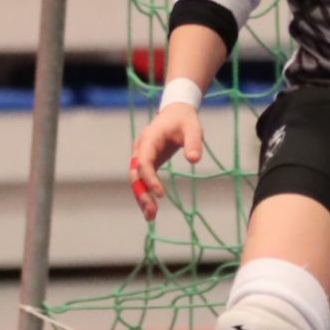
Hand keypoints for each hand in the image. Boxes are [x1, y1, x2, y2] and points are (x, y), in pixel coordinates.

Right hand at [129, 103, 203, 219]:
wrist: (176, 112)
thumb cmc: (185, 120)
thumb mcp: (193, 128)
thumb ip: (194, 142)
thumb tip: (193, 160)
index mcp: (149, 139)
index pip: (143, 162)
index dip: (150, 179)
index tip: (161, 194)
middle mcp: (141, 149)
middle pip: (135, 174)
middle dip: (142, 193)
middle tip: (152, 212)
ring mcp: (142, 156)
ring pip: (136, 180)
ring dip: (142, 198)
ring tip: (151, 217)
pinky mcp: (148, 162)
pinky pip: (143, 180)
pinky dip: (146, 194)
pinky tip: (151, 210)